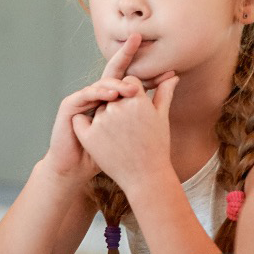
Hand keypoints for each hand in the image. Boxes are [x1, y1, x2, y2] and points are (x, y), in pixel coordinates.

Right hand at [41, 35, 174, 184]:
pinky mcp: (69, 107)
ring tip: (131, 89)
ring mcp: (82, 98)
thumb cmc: (106, 152)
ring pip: (101, 83)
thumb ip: (153, 103)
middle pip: (112, 70)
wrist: (77, 167)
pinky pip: (85, 95)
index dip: (140, 64)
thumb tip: (173, 79)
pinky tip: (111, 96)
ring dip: (116, 83)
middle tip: (137, 40)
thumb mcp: (133, 127)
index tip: (156, 53)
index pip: (127, 75)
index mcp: (111, 97)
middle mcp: (96, 94)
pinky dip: (98, 93)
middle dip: (125, 54)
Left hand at [71, 73, 178, 194]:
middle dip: (119, 105)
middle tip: (129, 127)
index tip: (137, 110)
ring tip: (120, 138)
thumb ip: (163, 93)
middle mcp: (118, 107)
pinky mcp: (88, 135)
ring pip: (99, 107)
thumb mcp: (162, 118)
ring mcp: (101, 121)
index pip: (129, 82)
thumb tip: (172, 76)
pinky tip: (101, 138)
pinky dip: (87, 125)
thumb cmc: (156, 147)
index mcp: (137, 100)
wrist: (145, 178)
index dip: (132, 94)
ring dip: (105, 116)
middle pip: (113, 94)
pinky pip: (81, 120)